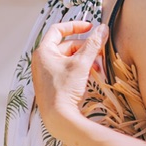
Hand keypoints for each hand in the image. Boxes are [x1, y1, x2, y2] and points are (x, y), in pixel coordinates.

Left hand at [31, 20, 107, 134]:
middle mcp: (42, 61)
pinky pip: (68, 71)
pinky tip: (92, 76)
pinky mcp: (53, 85)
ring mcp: (47, 74)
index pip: (58, 30)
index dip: (75, 26)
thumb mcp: (81, 64)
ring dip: (85, 60)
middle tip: (100, 51)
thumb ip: (93, 45)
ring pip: (69, 59)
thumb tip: (103, 29)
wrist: (58, 119)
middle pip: (67, 46)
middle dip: (85, 48)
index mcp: (43, 51)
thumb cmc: (64, 90)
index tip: (90, 27)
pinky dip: (80, 70)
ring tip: (98, 67)